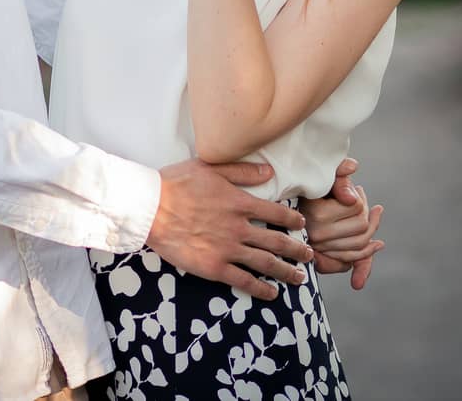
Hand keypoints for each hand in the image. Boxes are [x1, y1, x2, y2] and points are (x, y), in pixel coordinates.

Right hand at [147, 159, 312, 300]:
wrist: (151, 208)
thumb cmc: (177, 184)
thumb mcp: (210, 167)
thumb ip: (242, 171)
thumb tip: (269, 171)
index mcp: (240, 202)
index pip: (276, 212)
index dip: (292, 219)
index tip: (302, 224)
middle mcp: (239, 227)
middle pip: (277, 241)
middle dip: (297, 249)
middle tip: (309, 255)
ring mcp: (228, 249)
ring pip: (266, 263)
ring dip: (286, 272)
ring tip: (299, 278)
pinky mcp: (214, 267)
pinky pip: (243, 281)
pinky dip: (261, 289)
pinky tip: (272, 293)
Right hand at [301, 158, 384, 289]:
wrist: (284, 206)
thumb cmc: (305, 187)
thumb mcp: (321, 176)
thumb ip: (338, 176)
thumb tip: (353, 186)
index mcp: (317, 214)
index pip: (356, 206)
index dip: (359, 196)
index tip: (353, 189)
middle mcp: (318, 234)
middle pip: (362, 226)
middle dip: (365, 211)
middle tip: (358, 199)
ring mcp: (320, 248)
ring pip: (361, 243)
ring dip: (369, 228)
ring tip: (362, 213)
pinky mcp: (323, 259)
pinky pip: (352, 259)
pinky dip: (367, 253)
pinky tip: (377, 244)